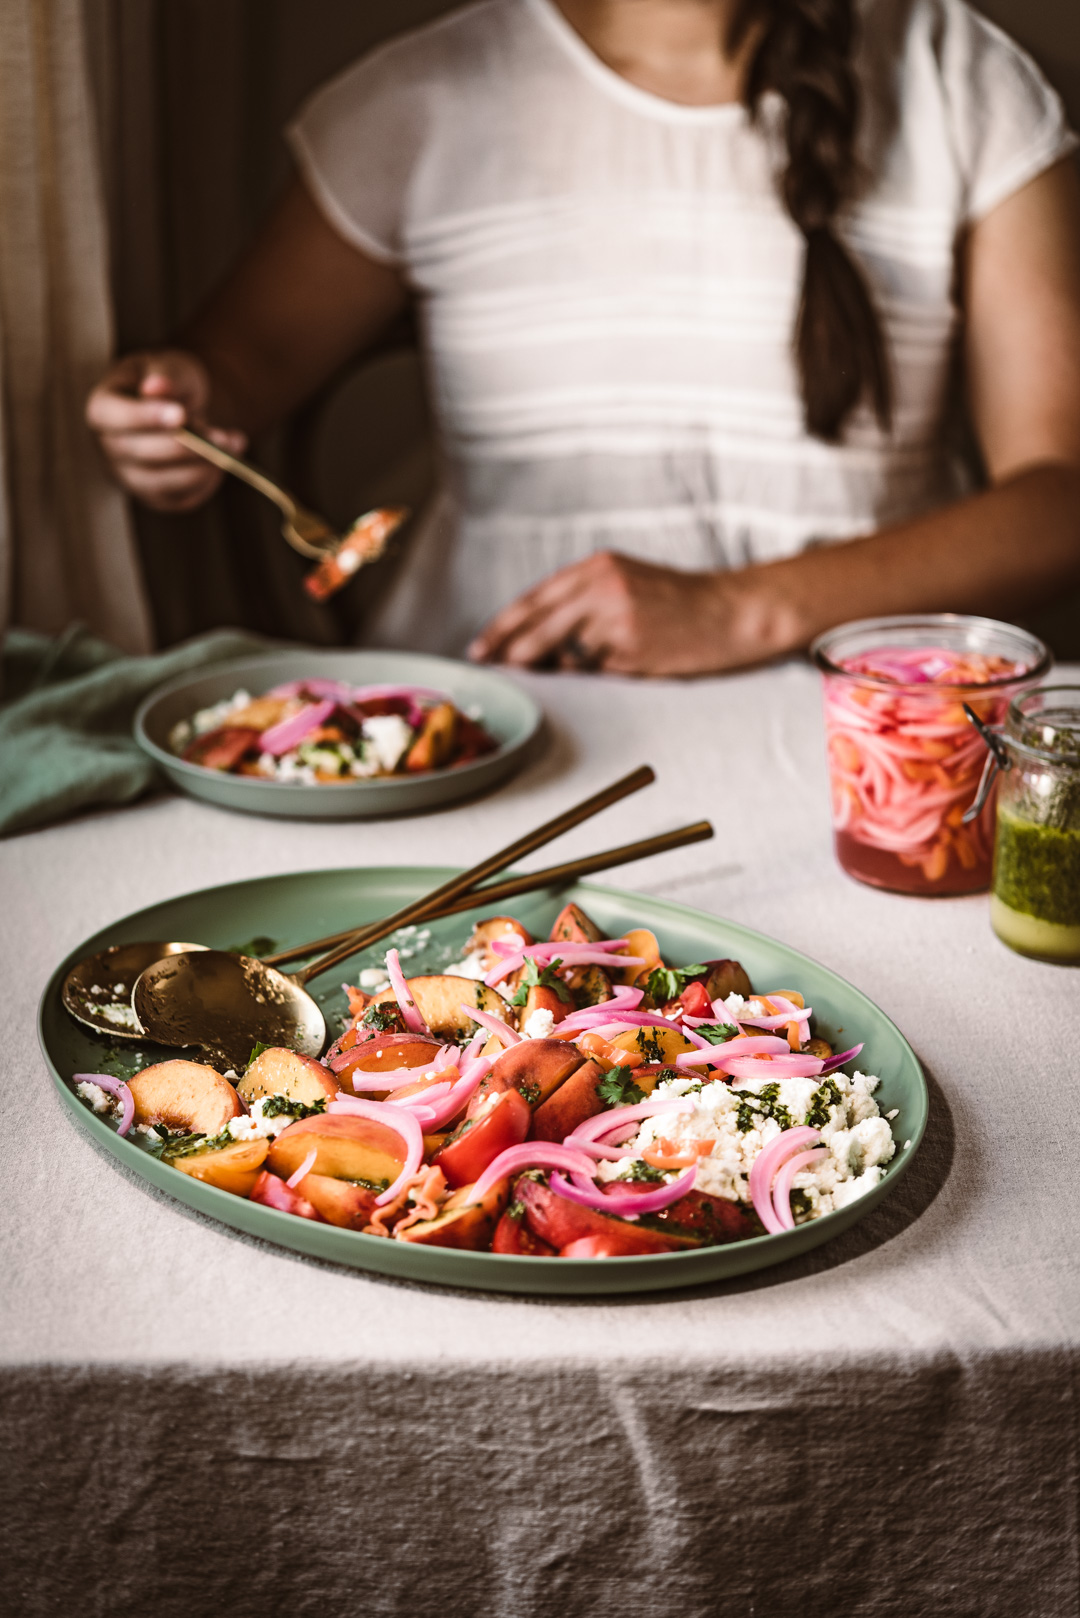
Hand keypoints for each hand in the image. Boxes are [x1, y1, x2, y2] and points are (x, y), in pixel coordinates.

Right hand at [85, 349, 247, 511]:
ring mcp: (130, 476)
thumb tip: (155, 387)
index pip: (111, 417)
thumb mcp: (169, 366)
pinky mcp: (156, 496)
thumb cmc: (171, 381)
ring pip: (162, 482)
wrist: (184, 408)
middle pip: (139, 453)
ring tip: (232, 444)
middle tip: (222, 436)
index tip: (181, 414)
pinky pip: (181, 498)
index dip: (145, 418)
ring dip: (201, 466)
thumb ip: (166, 375)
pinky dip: (207, 480)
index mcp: (102, 408)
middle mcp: (109, 447)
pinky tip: (226, 460)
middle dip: (184, 446)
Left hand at [467, 550, 774, 676]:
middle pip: (534, 620)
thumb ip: (587, 604)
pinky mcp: (629, 642)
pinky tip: (578, 681)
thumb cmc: (683, 606)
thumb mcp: (630, 584)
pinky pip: (590, 666)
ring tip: (522, 679)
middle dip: (504, 647)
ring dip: (538, 666)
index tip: (482, 646)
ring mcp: (614, 612)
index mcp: (597, 567)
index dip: (503, 623)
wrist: (733, 612)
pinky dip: (581, 676)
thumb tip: (542, 644)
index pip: (535, 597)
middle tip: (484, 667)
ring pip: (556, 646)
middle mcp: (600, 584)